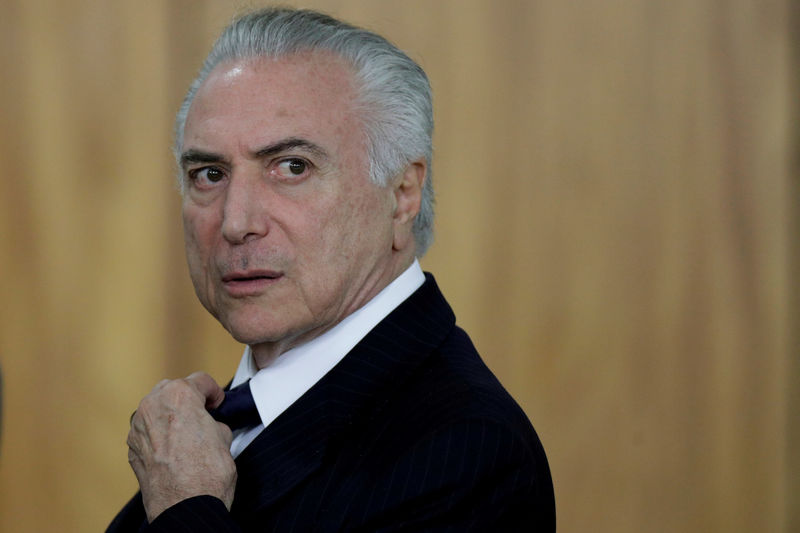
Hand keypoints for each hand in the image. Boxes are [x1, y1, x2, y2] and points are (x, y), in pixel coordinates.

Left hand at [127, 372, 236, 522]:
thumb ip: (213, 423)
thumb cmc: (206, 474)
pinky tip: (174, 450)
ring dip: (170, 416)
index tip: (217, 402)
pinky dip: (159, 435)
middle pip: (172, 389)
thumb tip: (210, 427)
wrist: (185, 509)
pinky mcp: (132, 449)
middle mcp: (153, 406)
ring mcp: (138, 428)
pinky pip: (147, 431)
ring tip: (187, 433)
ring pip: (155, 409)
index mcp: (179, 396)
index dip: (214, 392)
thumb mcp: (224, 438)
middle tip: (203, 414)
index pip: (200, 380)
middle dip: (188, 399)